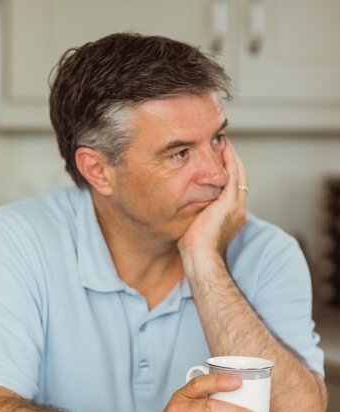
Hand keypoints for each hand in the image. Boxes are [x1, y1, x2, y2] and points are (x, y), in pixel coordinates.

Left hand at [178, 139, 247, 263]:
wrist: (202, 259)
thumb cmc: (194, 250)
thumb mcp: (195, 227)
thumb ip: (195, 214)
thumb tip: (183, 207)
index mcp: (232, 215)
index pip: (232, 187)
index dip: (227, 171)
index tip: (218, 158)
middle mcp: (238, 208)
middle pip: (238, 176)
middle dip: (231, 159)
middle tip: (223, 143)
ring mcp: (236, 204)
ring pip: (238, 172)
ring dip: (231, 156)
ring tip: (224, 141)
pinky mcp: (230, 202)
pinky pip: (232, 174)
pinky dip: (230, 160)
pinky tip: (224, 148)